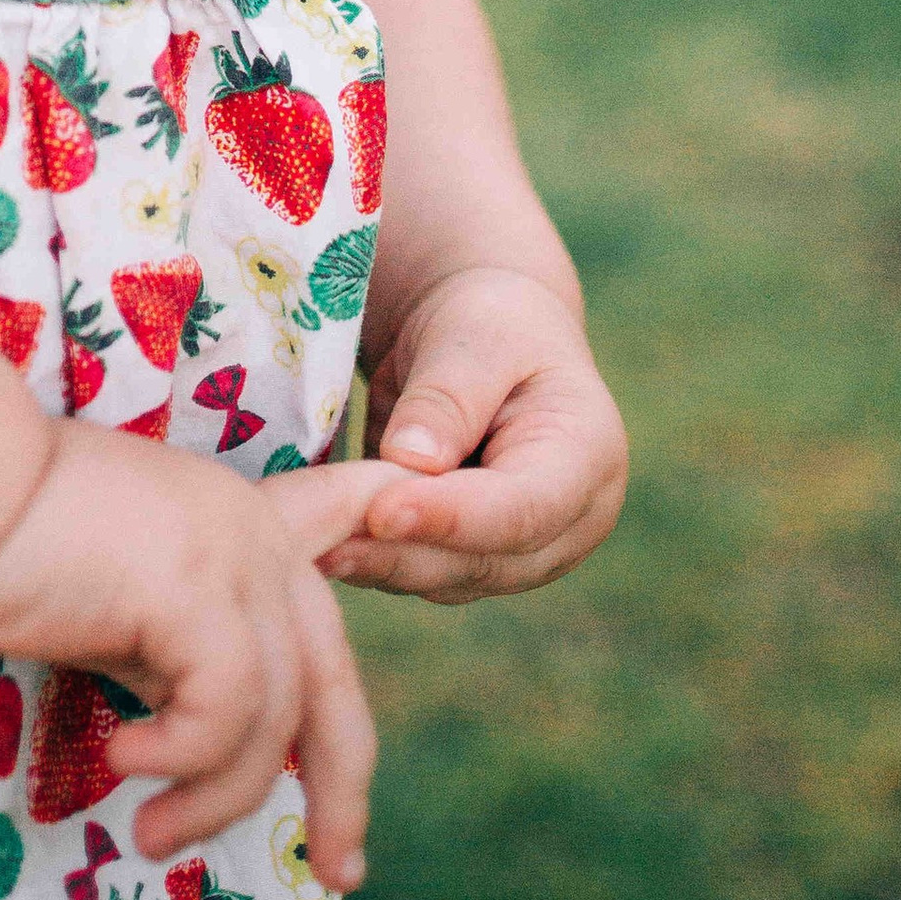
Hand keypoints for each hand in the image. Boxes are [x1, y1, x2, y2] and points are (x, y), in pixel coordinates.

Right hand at [0, 422, 391, 882]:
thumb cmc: (5, 542)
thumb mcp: (117, 596)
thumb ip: (174, 645)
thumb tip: (201, 738)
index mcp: (237, 518)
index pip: (339, 513)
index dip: (378, 518)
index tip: (399, 516)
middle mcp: (255, 533)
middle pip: (334, 682)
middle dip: (343, 789)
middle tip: (339, 871)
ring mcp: (236, 559)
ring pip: (275, 720)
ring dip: (216, 801)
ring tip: (153, 836)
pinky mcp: (200, 592)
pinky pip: (226, 717)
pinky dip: (183, 762)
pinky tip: (122, 764)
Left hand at [327, 264, 627, 602]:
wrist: (483, 338)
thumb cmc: (489, 321)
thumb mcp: (476, 334)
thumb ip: (449, 396)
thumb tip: (412, 462)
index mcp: (588, 456)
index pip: (524, 507)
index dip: (452, 517)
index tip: (380, 512)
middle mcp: (569, 522)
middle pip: (485, 559)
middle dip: (403, 553)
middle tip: (325, 545)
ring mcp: (524, 551)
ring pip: (449, 578)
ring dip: (380, 566)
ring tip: (313, 547)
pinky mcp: (474, 560)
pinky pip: (423, 572)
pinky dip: (375, 562)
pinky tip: (323, 545)